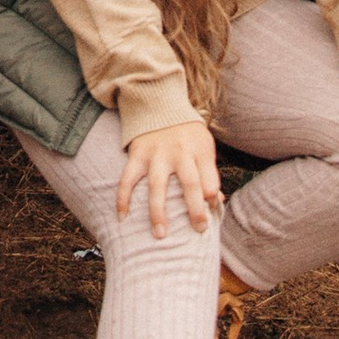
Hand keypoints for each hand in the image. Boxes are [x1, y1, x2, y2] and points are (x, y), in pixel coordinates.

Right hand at [116, 116, 221, 238]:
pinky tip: (122, 217)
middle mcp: (179, 152)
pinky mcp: (137, 155)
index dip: (213, 197)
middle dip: (195, 208)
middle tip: (199, 230)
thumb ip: (209, 173)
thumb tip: (216, 202)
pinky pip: (127, 179)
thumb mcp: (204, 146)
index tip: (212, 213)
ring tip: (160, 234)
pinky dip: (123, 198)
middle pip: (190, 183)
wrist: (159, 104)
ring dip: (158, 211)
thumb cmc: (187, 134)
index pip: (210, 178)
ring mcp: (156, 154)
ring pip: (157, 185)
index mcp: (200, 150)